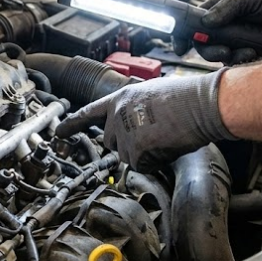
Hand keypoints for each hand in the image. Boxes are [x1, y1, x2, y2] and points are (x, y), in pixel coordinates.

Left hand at [55, 70, 235, 171]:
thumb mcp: (151, 95)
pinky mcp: (135, 149)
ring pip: (128, 157)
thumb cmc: (187, 98)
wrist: (201, 103)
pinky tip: (168, 145)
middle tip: (155, 134)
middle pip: (112, 142)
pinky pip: (142, 165)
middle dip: (130, 144)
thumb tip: (136, 125)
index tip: (60, 133)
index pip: (90, 113)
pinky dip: (156, 161)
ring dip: (145, 153)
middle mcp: (117, 115)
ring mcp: (124, 132)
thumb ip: (135, 109)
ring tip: (165, 136)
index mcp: (121, 98)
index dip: (73, 124)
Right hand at [175, 0, 261, 64]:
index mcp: (218, 10)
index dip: (182, 35)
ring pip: (219, 56)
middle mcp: (223, 27)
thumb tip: (206, 22)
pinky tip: (254, 54)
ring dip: (228, 58)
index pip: (192, 23)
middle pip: (203, 45)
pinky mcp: (248, 52)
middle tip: (223, 51)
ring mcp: (235, 41)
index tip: (180, 47)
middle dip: (209, 51)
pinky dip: (242, 62)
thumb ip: (227, 7)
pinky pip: (236, 63)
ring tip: (247, 51)